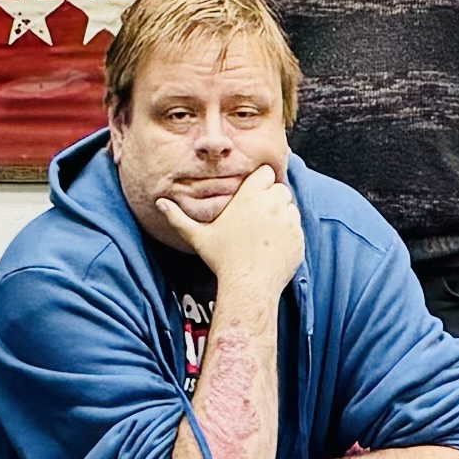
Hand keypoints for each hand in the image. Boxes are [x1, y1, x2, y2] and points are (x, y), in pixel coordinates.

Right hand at [149, 162, 305, 301]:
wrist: (248, 286)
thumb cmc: (223, 260)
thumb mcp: (198, 236)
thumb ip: (179, 217)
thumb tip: (160, 203)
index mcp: (250, 196)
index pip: (265, 173)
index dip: (259, 182)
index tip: (251, 195)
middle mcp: (272, 203)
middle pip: (279, 188)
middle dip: (271, 197)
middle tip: (257, 216)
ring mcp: (289, 220)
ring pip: (290, 206)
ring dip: (281, 213)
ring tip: (264, 232)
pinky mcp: (298, 236)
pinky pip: (297, 226)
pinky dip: (289, 232)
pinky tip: (272, 245)